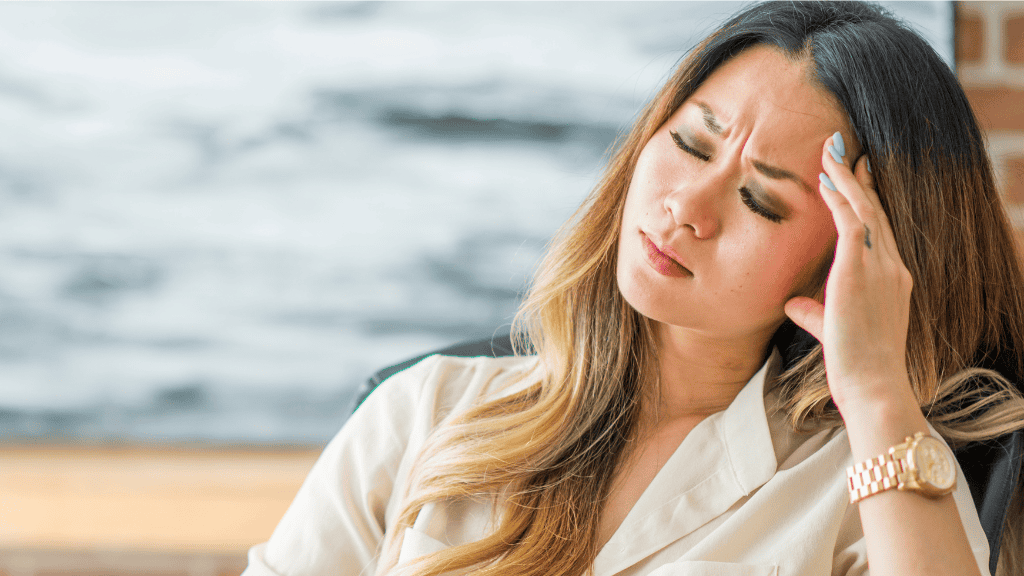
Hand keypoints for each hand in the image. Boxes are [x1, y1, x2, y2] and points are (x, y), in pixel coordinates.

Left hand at [783, 133, 914, 413]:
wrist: (873, 385)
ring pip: (865, 210)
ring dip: (845, 179)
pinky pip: (852, 224)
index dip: (866, 200)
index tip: (856, 175)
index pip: (879, 230)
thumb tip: (791, 304)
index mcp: (891, 281)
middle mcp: (891, 268)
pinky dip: (839, 200)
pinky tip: (825, 181)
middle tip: (843, 149)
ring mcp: (880, 269)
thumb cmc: (855, 366)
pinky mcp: (861, 272)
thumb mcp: (833, 330)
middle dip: (858, 178)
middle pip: (875, 211)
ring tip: (829, 152)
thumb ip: (815, 313)